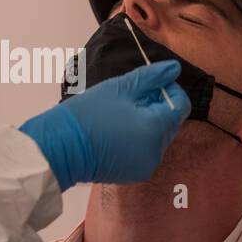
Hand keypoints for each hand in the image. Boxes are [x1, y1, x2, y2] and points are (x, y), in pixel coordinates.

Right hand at [18, 60, 190, 189]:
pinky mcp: (134, 174)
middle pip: (170, 122)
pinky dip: (139, 140)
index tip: (150, 85)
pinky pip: (146, 151)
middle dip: (157, 107)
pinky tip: (118, 131)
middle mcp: (156, 151)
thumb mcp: (120, 88)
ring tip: (122, 115)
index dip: (169, 91)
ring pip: (159, 137)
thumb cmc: (88, 114)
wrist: (60, 148)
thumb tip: (174, 68)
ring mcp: (146, 165)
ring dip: (148, 124)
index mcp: (155, 128)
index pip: (181, 105)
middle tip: (131, 98)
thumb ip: (151, 77)